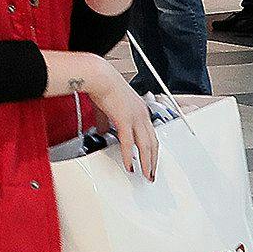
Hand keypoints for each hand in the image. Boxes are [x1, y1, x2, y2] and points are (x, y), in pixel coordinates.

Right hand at [80, 56, 159, 180]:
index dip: (152, 149)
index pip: (151, 134)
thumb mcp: (107, 107)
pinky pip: (128, 143)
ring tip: (145, 174)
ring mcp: (135, 118)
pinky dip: (129, 156)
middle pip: (153, 143)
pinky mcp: (124, 120)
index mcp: (141, 110)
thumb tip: (103, 131)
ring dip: (146, 162)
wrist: (100, 77)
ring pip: (145, 146)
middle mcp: (142, 115)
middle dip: (153, 160)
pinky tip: (130, 165)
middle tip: (151, 173)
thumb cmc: (103, 86)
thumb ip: (106, 121)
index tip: (150, 159)